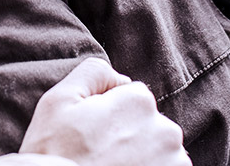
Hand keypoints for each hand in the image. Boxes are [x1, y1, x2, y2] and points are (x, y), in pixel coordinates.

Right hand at [18, 58, 189, 165]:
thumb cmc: (55, 154)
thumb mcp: (58, 100)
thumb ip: (93, 72)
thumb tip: (120, 79)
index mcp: (139, 101)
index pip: (130, 97)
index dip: (107, 114)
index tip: (91, 134)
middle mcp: (166, 129)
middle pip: (146, 124)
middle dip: (127, 136)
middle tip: (99, 155)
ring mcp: (174, 161)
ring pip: (157, 149)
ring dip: (140, 156)